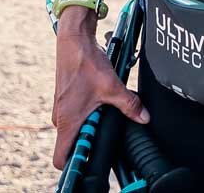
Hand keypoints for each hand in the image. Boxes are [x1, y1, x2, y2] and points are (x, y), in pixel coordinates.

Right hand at [50, 14, 147, 166]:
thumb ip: (129, 105)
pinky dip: (89, 114)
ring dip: (91, 124)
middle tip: (105, 126)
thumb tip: (143, 118)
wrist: (74, 40)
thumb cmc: (85, 62)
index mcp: (67, 122)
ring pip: (76, 129)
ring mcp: (61, 110)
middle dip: (91, 140)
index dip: (76, 163)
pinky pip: (76, 117)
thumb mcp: (111, 86)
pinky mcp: (66, 101)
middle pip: (73, 145)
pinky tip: (99, 101)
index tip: (94, 155)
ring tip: (103, 110)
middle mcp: (60, 119)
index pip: (61, 158)